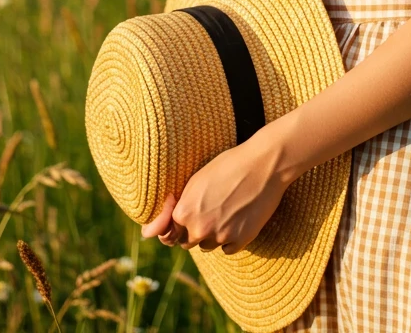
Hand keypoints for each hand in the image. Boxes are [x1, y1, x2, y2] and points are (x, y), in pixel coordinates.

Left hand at [140, 137, 288, 254]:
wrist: (264, 163)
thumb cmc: (228, 165)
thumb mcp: (195, 181)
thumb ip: (173, 208)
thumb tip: (146, 234)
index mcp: (183, 212)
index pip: (169, 235)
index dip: (178, 225)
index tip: (188, 217)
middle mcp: (199, 228)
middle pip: (188, 242)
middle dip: (196, 230)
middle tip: (212, 207)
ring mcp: (220, 236)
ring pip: (209, 246)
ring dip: (214, 234)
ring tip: (228, 208)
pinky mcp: (240, 241)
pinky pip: (228, 248)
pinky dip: (232, 237)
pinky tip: (239, 216)